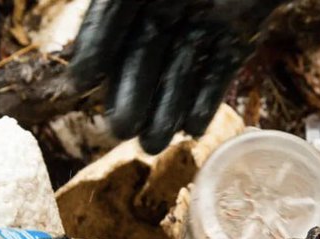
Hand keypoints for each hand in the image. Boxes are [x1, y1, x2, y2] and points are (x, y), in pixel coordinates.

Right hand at [70, 0, 283, 153]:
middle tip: (122, 131)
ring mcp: (206, 17)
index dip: (95, 48)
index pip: (112, 17)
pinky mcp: (239, 31)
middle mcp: (170, 2)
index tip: (80, 82)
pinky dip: (206, 99)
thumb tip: (87, 54)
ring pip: (180, 70)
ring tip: (155, 143)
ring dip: (167, 108)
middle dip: (133, 93)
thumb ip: (119, 8)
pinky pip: (218, 69)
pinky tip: (192, 128)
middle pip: (144, 54)